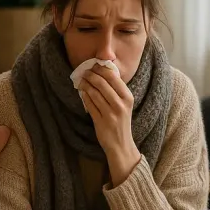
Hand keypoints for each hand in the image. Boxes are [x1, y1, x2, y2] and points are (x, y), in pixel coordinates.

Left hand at [78, 65, 140, 186]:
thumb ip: (116, 91)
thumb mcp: (124, 105)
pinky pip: (90, 105)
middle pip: (102, 83)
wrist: (121, 144)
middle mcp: (121, 104)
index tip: (93, 65)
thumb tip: (102, 73)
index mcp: (128, 97)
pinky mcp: (101, 121)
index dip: (101, 69)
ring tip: (81, 81)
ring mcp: (111, 114)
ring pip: (94, 93)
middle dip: (91, 75)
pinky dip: (84, 96)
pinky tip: (82, 92)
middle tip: (84, 72)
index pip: (113, 77)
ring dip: (85, 85)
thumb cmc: (121, 122)